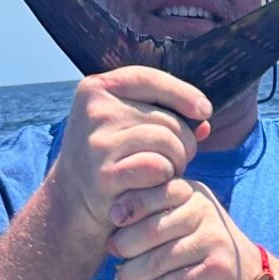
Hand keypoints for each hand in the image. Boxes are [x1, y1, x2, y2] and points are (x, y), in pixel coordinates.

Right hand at [48, 66, 211, 264]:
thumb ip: (160, 115)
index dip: (183, 93)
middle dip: (184, 142)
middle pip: (167, 117)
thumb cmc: (111, 157)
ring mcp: (99, 142)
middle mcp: (95, 110)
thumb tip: (205, 118)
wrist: (72, 201)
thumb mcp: (125, 126)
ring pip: (168, 141)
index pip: (150, 78)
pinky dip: (166, 178)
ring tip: (169, 171)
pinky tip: (158, 185)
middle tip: (176, 160)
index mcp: (96, 88)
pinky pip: (159, 167)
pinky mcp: (106, 174)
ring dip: (179, 161)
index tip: (205, 110)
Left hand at [108, 175, 259, 279]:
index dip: (130, 205)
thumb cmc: (206, 252)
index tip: (112, 220)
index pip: (155, 192)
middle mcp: (205, 213)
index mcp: (193, 194)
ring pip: (159, 260)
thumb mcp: (187, 222)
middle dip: (126, 246)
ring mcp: (213, 241)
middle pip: (152, 228)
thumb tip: (111, 237)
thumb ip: (156, 218)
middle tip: (114, 260)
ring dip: (133, 276)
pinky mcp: (215, 272)